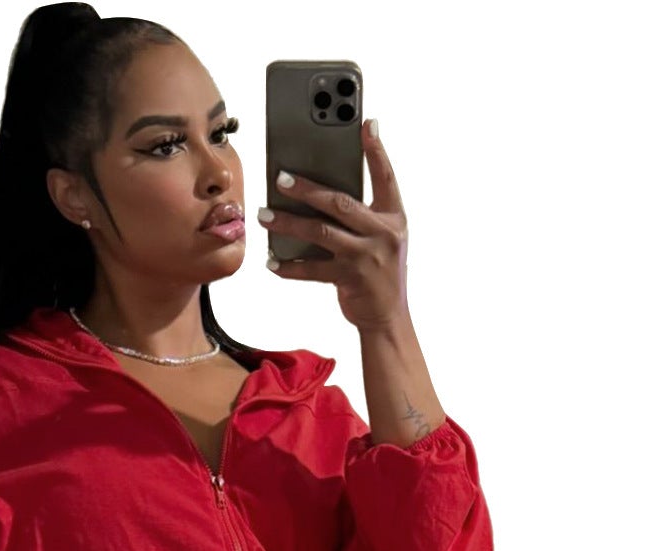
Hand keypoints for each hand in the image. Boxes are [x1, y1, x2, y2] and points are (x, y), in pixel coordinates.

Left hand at [260, 118, 408, 332]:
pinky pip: (313, 269)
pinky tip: (271, 261)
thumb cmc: (379, 272)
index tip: (366, 124)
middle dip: (307, 188)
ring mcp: (367, 258)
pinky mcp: (350, 279)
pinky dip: (289, 266)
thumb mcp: (383, 238)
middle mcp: (384, 234)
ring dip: (288, 223)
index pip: (386, 177)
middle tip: (279, 177)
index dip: (377, 150)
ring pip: (321, 232)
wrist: (388, 319)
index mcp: (394, 218)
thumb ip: (363, 213)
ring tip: (264, 215)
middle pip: (340, 202)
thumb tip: (321, 189)